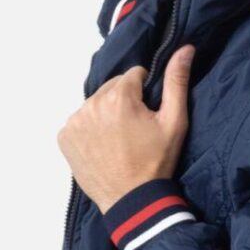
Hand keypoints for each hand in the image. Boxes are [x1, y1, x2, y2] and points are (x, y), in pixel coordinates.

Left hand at [57, 44, 195, 213]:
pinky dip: (90, 129)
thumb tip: (185, 48)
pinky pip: (80, 121)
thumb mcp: (174, 122)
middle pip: (112, 87)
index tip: (148, 116)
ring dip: (106, 114)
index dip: (145, 93)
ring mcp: (75, 121)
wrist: (131, 200)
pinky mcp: (65, 136)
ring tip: (118, 139)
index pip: (134, 75)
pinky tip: (102, 146)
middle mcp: (92, 104)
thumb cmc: (156, 162)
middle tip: (134, 130)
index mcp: (119, 96)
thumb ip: (177, 81)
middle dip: (124, 101)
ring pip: (95, 103)